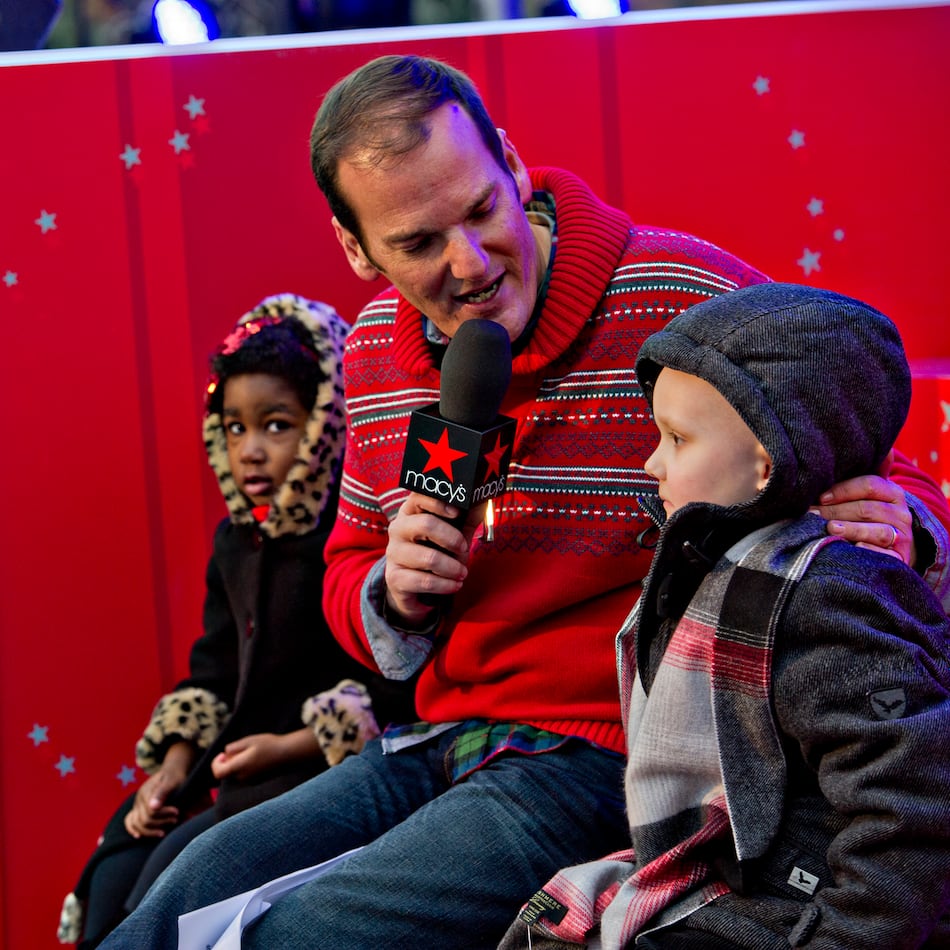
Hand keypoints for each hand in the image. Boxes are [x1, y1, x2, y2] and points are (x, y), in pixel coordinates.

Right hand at [124, 767, 183, 838]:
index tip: (178, 812)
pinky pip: (129, 821)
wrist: (171, 771)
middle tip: (175, 820)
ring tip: (164, 831)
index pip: (152, 812)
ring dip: (151, 830)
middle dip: (161, 822)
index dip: (165, 814)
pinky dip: (133, 829)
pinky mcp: (137, 808)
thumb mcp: (172, 781)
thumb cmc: (174, 776)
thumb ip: (163, 792)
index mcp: (146, 792)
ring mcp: (137, 804)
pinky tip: (138, 836)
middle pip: (144, 820)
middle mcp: (139, 799)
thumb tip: (153, 807)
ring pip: (137, 824)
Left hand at [210, 732, 296, 780]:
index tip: (223, 754)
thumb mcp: (248, 740)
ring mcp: (250, 780)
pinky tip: (257, 756)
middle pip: (227, 771)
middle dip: (229, 760)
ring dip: (238, 762)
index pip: (218, 773)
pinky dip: (245, 766)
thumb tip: (225, 754)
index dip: (216, 763)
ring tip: (251, 751)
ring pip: (236, 772)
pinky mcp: (256, 780)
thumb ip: (233, 748)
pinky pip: (244, 773)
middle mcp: (243, 777)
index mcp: (239, 767)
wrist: (287, 753)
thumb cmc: (268, 745)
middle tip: (241, 748)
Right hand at [383, 492, 478, 624]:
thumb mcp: (454, 534)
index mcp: (411, 512)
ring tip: (462, 573)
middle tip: (464, 549)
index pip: (418, 496)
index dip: (439, 503)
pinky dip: (446, 585)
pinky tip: (454, 585)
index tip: (457, 512)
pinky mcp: (394, 578)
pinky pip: (425, 581)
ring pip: (428, 558)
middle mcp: (398, 529)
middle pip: (425, 524)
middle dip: (452, 539)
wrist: (415, 588)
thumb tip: (483, 499)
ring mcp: (394, 553)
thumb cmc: (436, 553)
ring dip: (452, 568)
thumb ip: (467, 518)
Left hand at [811, 452, 914, 564]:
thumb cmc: (869, 515)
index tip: (820, 496)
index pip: (870, 485)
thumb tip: (869, 446)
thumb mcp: (867, 493)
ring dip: (851, 529)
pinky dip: (869, 552)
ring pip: (878, 531)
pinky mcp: (900, 557)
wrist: (893, 547)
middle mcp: (901, 513)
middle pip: (867, 509)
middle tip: (812, 514)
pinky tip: (853, 550)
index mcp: (892, 493)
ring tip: (830, 529)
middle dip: (836, 511)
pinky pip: (886, 555)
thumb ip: (860, 472)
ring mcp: (902, 536)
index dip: (843, 490)